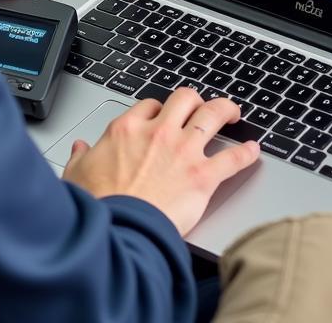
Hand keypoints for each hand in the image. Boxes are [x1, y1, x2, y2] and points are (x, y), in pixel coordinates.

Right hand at [62, 88, 260, 235]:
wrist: (118, 232)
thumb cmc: (98, 206)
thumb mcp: (77, 175)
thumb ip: (80, 157)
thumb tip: (80, 148)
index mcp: (127, 129)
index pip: (150, 105)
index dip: (159, 108)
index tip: (163, 116)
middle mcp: (158, 133)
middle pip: (185, 98)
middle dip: (195, 99)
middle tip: (201, 106)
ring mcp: (183, 151)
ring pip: (213, 115)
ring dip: (226, 110)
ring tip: (233, 112)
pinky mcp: (202, 176)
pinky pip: (233, 158)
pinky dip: (247, 153)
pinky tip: (254, 151)